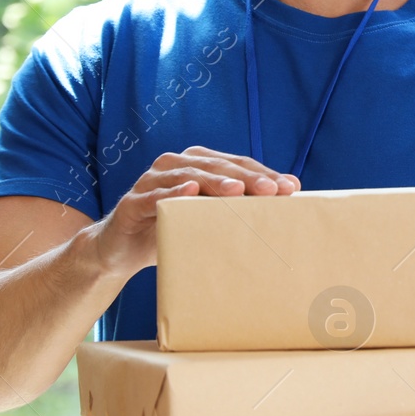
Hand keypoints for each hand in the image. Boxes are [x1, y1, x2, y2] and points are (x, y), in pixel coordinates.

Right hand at [91, 146, 297, 278]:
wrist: (122, 251)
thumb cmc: (175, 232)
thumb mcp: (208, 220)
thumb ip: (236, 212)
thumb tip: (284, 217)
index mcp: (199, 164)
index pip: (238, 165)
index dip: (265, 174)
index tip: (292, 188)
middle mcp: (177, 165)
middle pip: (218, 167)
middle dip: (247, 177)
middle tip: (272, 190)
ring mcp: (153, 180)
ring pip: (189, 175)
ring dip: (215, 181)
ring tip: (238, 190)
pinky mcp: (133, 201)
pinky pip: (154, 196)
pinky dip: (172, 193)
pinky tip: (189, 192)